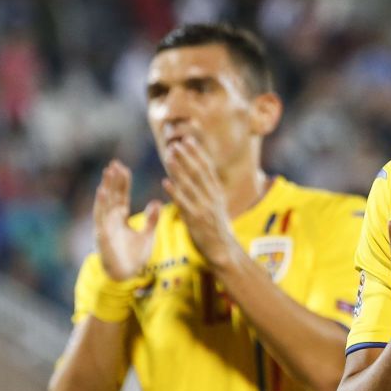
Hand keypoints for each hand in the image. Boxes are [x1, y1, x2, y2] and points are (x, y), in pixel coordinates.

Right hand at [93, 161, 160, 281]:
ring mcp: (105, 227)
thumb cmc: (135, 256)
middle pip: (111, 196)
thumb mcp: (148, 235)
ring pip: (104, 203)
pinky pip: (100, 217)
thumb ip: (152, 219)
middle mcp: (110, 220)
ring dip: (106, 187)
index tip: (123, 167)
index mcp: (120, 218)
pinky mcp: (102, 236)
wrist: (127, 277)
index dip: (122, 182)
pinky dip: (101, 204)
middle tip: (114, 163)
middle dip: (112, 180)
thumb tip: (157, 202)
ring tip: (107, 172)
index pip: (120, 196)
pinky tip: (101, 191)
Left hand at [162, 138, 244, 272]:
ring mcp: (205, 208)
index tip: (188, 140)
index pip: (207, 168)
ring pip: (190, 184)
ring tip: (169, 155)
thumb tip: (200, 176)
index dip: (198, 153)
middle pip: (198, 172)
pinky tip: (165, 182)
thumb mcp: (217, 205)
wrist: (224, 250)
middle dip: (187, 157)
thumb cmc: (217, 228)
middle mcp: (212, 198)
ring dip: (179, 169)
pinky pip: (184, 203)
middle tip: (175, 143)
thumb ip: (208, 190)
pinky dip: (175, 192)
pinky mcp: (196, 221)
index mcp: (217, 193)